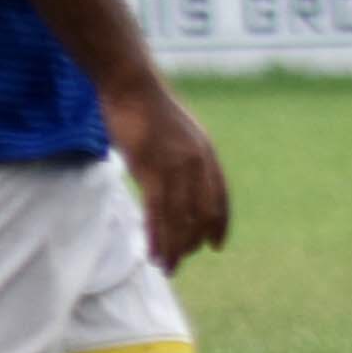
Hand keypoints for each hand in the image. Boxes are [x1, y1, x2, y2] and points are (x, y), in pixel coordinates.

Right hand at [104, 76, 232, 267]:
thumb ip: (186, 156)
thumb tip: (182, 179)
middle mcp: (197, 163)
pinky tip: (153, 252)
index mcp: (207, 154)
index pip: (220, 198)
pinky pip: (157, 213)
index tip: (215, 245)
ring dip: (173, 248)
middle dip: (191, 243)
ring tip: (167, 267)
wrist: (131, 85)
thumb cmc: (149, 107)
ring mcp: (175, 167)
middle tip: (179, 261)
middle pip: (201, 215)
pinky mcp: (150, 169)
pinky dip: (156, 237)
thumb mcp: (178, 132)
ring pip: (179, 219)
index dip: (219, 225)